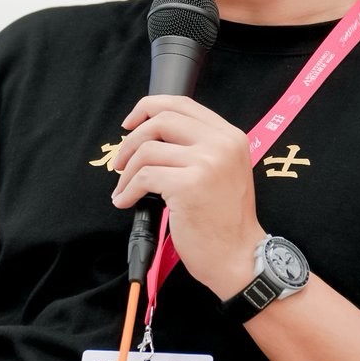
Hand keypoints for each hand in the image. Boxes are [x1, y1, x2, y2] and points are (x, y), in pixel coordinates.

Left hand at [110, 95, 265, 297]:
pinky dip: (128, 190)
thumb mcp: (224, 170)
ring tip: (124, 188)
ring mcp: (206, 163)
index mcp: (230, 136)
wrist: (239, 257)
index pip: (182, 104)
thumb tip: (151, 134)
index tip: (130, 124)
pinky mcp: (189, 186)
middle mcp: (221, 144)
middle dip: (131, 139)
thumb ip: (199, 147)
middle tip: (120, 162)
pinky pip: (144, 177)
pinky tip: (126, 201)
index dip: (149, 108)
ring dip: (127, 171)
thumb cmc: (226, 220)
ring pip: (148, 150)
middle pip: (161, 120)